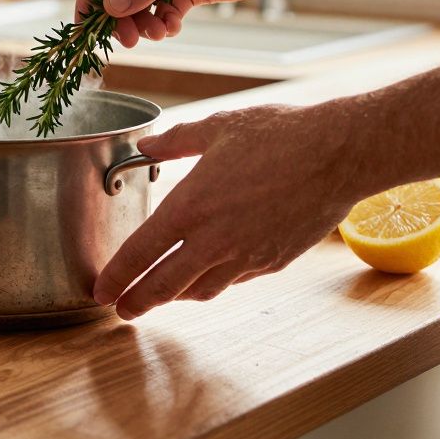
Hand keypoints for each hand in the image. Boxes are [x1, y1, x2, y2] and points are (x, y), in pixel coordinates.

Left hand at [92, 101, 376, 318]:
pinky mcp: (272, 262)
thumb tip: (148, 144)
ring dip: (176, 296)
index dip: (116, 276)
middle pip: (164, 286)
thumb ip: (175, 140)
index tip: (101, 291)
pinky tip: (209, 274)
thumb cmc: (278, 135)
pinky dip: (214, 282)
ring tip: (161, 295)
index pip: (140, 253)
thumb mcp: (217, 128)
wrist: (338, 155)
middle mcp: (213, 240)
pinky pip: (234, 281)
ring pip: (200, 290)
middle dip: (137, 302)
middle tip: (121, 310)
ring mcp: (245, 257)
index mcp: (190, 207)